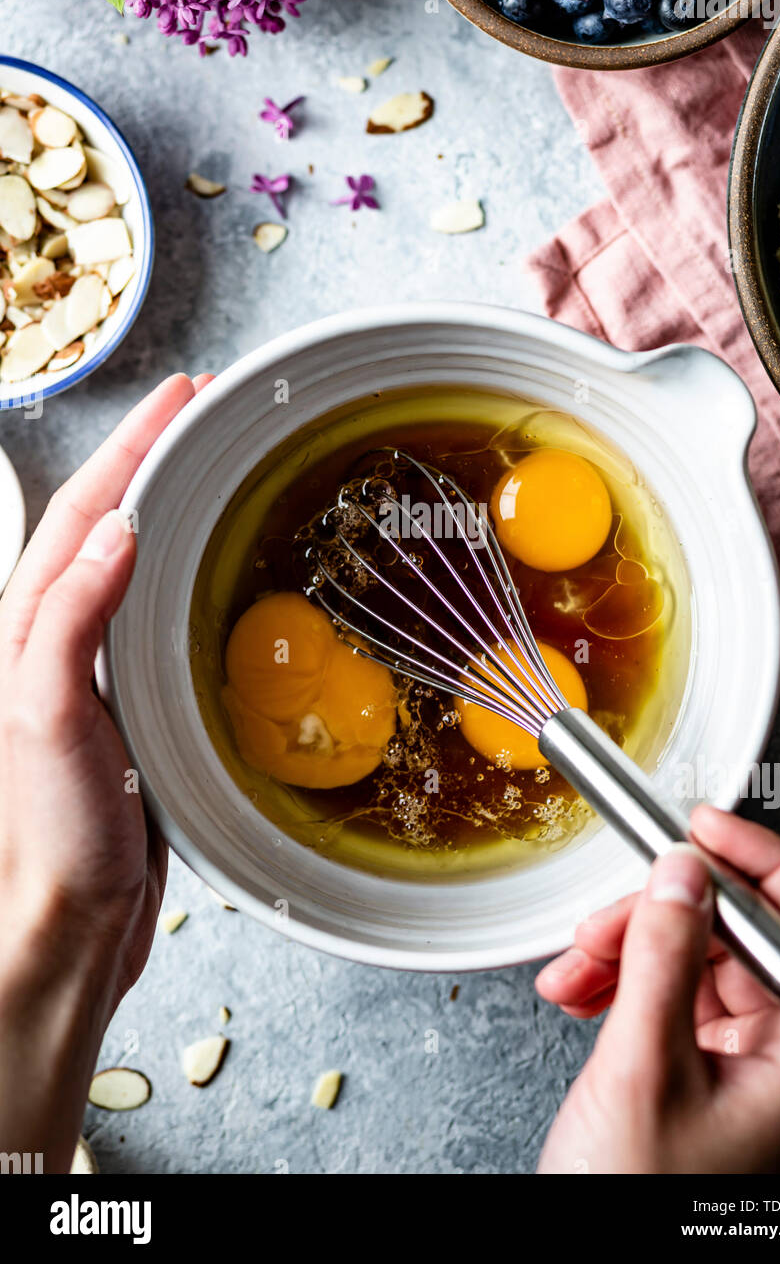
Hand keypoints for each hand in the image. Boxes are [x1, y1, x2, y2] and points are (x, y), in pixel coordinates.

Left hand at [0, 373, 210, 1169]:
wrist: (70, 920)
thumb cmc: (52, 833)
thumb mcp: (48, 717)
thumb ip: (72, 621)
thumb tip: (116, 532)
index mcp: (26, 630)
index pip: (84, 513)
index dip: (133, 449)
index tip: (179, 400)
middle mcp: (55, 639)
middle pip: (103, 522)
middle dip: (149, 457)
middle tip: (199, 412)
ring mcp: (93, 668)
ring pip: (129, 562)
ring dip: (167, 505)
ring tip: (208, 466)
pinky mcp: (128, 701)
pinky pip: (156, 612)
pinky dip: (185, 571)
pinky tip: (212, 568)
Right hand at [535, 805, 779, 1173]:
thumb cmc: (636, 1203)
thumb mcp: (642, 1070)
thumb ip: (664, 960)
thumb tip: (683, 875)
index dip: (761, 868)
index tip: (705, 829)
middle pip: (741, 943)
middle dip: (662, 918)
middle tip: (607, 916)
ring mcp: (741, 1072)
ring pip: (696, 966)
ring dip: (627, 950)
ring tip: (577, 966)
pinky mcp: (696, 1078)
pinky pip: (667, 1000)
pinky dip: (619, 983)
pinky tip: (581, 990)